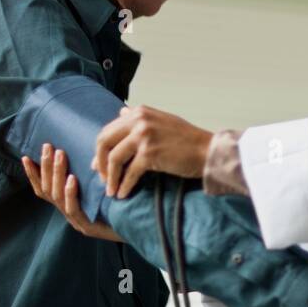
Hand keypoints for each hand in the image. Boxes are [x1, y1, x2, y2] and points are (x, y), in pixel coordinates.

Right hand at [22, 143, 123, 243]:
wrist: (137, 228)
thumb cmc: (121, 204)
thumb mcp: (103, 185)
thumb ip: (92, 170)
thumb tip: (88, 146)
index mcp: (69, 204)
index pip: (44, 189)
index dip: (33, 174)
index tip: (26, 156)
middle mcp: (69, 212)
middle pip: (47, 190)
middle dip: (45, 167)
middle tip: (47, 146)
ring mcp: (76, 221)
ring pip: (57, 197)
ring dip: (57, 174)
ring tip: (59, 155)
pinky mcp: (87, 227)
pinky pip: (73, 209)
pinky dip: (70, 193)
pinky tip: (72, 179)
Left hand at [93, 105, 211, 199]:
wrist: (208, 150)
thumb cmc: (187, 139)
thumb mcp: (161, 121)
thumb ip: (140, 118)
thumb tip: (121, 112)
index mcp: (140, 112)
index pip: (108, 130)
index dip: (100, 150)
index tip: (99, 166)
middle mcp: (139, 120)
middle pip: (104, 142)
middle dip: (100, 164)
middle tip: (102, 179)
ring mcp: (144, 136)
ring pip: (114, 159)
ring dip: (110, 178)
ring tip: (111, 191)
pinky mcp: (150, 153)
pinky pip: (129, 173)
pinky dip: (124, 186)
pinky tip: (123, 194)